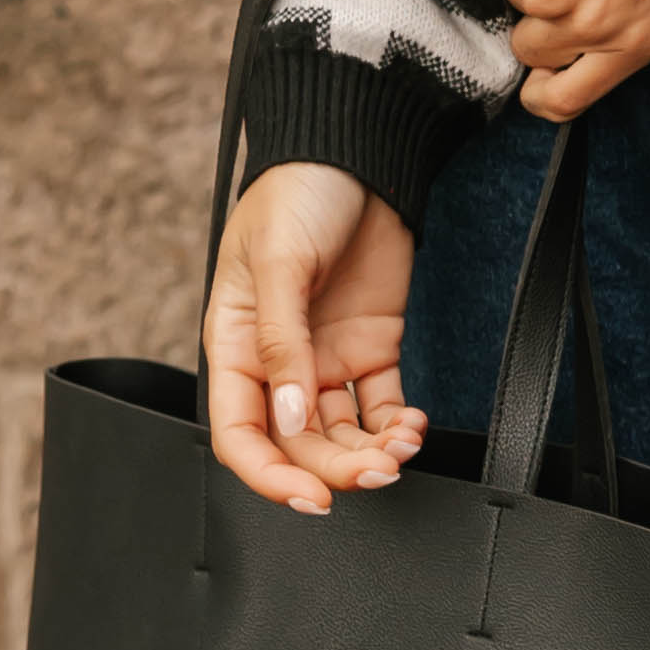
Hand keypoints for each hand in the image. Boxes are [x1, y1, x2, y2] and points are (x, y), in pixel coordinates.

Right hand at [206, 165, 422, 515]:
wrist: (357, 152)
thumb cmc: (297, 193)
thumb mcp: (278, 262)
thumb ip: (282, 345)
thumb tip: (288, 417)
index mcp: (237, 346)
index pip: (240, 433)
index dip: (269, 475)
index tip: (310, 497)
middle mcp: (279, 363)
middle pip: (299, 442)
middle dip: (337, 467)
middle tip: (378, 472)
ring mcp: (326, 357)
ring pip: (343, 433)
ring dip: (372, 451)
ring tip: (403, 446)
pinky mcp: (371, 346)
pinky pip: (381, 404)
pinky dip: (397, 424)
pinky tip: (413, 424)